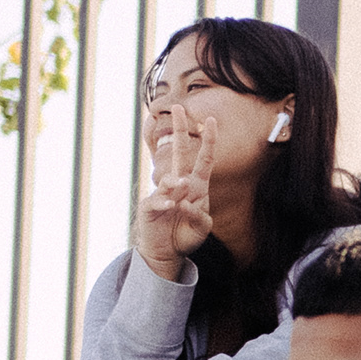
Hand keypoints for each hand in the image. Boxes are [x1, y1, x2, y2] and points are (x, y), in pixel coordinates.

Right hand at [136, 123, 210, 275]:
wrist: (166, 252)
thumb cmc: (185, 235)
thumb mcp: (202, 228)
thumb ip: (200, 216)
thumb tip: (185, 201)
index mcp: (197, 186)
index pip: (204, 159)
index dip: (208, 140)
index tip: (211, 120)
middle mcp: (180, 185)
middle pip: (179, 153)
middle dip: (179, 130)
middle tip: (178, 107)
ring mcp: (163, 193)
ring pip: (170, 179)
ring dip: (177, 185)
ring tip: (183, 192)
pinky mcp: (149, 206)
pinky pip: (157, 200)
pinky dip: (165, 203)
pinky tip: (171, 207)